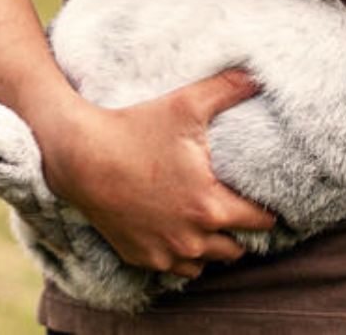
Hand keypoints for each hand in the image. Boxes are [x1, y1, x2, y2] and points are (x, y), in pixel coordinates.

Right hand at [39, 68, 277, 275]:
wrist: (79, 155)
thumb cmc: (133, 129)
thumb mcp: (184, 104)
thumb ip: (228, 89)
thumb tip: (258, 76)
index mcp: (210, 206)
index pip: (260, 222)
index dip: (265, 210)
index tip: (262, 201)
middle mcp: (192, 239)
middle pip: (236, 250)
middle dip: (237, 230)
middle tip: (230, 207)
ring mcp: (164, 253)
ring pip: (205, 263)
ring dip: (209, 247)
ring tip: (203, 221)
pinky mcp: (140, 258)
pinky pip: (173, 268)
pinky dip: (178, 254)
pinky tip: (173, 230)